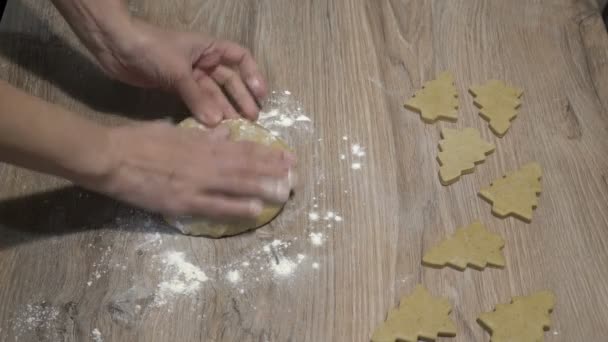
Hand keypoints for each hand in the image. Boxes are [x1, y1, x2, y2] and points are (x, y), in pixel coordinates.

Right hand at [91, 121, 295, 218]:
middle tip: (296, 175)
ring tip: (286, 191)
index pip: (242, 148)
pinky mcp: (182, 202)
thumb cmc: (138, 140)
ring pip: (236, 184)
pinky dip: (236, 207)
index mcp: (202, 144)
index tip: (287, 156)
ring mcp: (196, 182)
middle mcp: (205, 161)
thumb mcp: (172, 131)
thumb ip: (201, 135)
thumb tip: (225, 133)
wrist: (110, 157)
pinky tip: (255, 210)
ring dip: (263, 188)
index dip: (267, 153)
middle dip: (273, 171)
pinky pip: (215, 206)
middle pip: (246, 166)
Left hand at [95, 19, 267, 125]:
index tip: (261, 95)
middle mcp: (203, 61)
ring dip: (223, 109)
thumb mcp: (178, 71)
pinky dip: (203, 112)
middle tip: (251, 120)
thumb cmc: (152, 48)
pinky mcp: (175, 88)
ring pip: (213, 94)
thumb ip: (198, 98)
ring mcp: (189, 75)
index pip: (240, 58)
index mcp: (209, 48)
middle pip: (229, 80)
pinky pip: (196, 101)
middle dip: (240, 99)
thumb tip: (216, 123)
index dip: (253, 75)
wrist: (116, 46)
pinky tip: (211, 126)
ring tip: (234, 127)